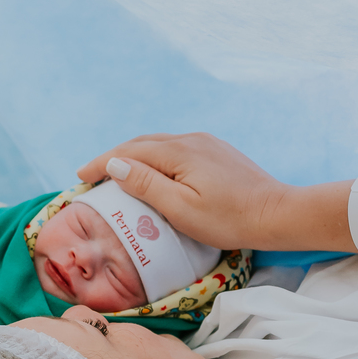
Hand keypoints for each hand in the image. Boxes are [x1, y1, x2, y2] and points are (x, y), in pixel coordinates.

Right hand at [77, 133, 291, 249]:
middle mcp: (191, 139)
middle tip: (92, 176)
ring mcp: (206, 143)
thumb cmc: (229, 219)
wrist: (277, 213)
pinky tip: (153, 171)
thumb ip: (146, 184)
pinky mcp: (218, 152)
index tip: (80, 177)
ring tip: (117, 173)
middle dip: (114, 158)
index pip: (128, 152)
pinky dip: (155, 158)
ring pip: (160, 144)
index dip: (101, 163)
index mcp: (178, 152)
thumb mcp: (181, 209)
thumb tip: (115, 165)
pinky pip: (176, 149)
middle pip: (141, 143)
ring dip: (134, 156)